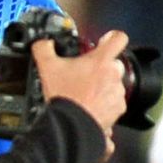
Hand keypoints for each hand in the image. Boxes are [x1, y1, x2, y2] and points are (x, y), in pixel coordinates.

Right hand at [35, 31, 126, 155]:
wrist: (71, 125)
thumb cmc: (64, 97)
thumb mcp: (47, 67)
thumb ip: (44, 48)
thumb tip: (44, 43)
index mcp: (101, 61)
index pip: (118, 38)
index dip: (112, 37)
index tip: (105, 41)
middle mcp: (113, 75)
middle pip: (113, 63)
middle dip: (101, 67)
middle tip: (85, 74)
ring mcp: (117, 93)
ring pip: (113, 83)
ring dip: (102, 85)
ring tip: (85, 92)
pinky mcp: (119, 109)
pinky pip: (114, 101)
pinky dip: (104, 102)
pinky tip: (90, 104)